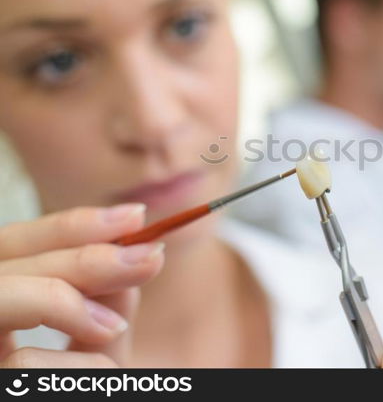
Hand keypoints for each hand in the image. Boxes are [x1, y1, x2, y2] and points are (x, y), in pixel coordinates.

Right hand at [0, 205, 163, 367]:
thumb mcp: (101, 343)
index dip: (69, 225)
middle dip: (83, 255)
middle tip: (150, 256)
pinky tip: (102, 375)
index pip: (14, 246)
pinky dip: (79, 364)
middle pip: (6, 263)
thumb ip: (105, 300)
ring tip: (114, 324)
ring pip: (1, 295)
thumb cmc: (92, 394)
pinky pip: (25, 360)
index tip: (135, 217)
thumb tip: (130, 250)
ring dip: (66, 298)